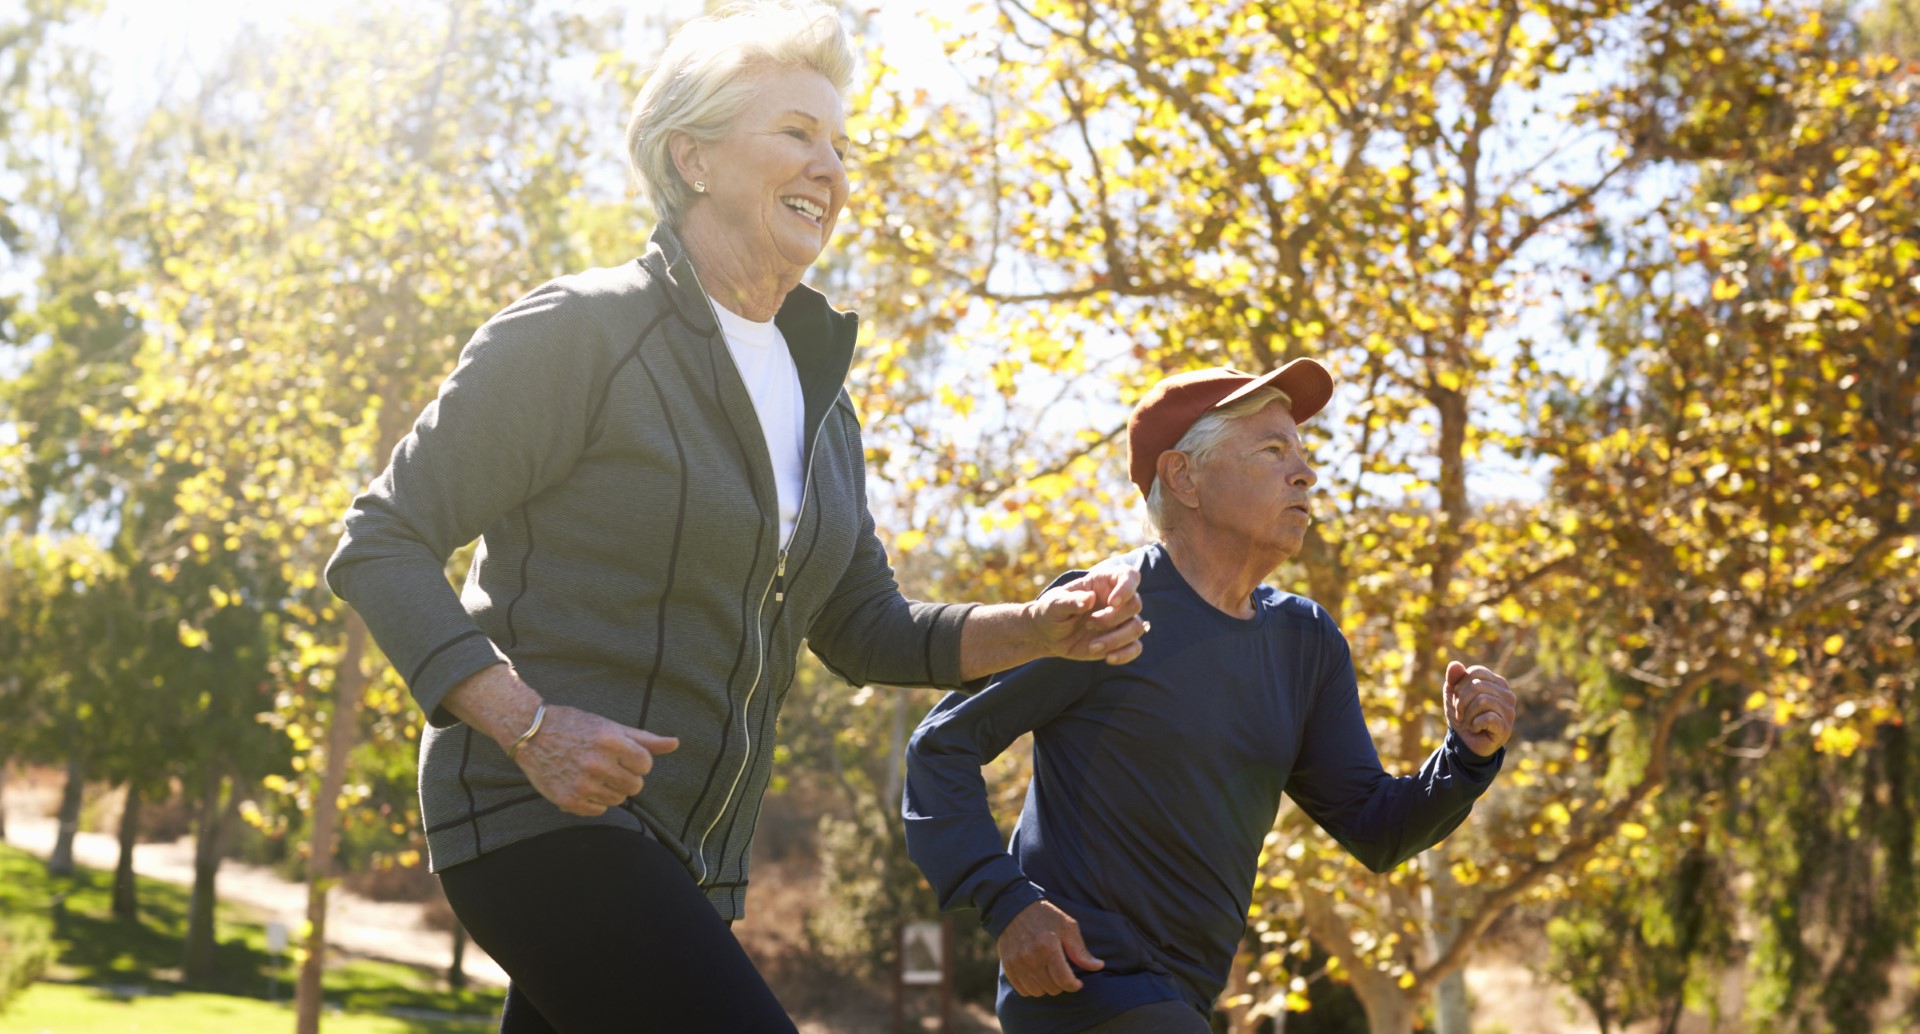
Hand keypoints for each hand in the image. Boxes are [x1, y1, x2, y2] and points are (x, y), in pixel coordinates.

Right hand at [444, 665, 680, 816]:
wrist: (530, 734)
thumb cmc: (575, 726)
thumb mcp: (610, 727)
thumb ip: (644, 739)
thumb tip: (675, 743)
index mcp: (610, 741)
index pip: (645, 764)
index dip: (637, 760)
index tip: (622, 754)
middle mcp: (597, 763)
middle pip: (635, 786)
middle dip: (626, 776)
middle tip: (607, 765)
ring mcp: (582, 784)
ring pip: (618, 800)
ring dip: (611, 789)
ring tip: (593, 773)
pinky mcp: (568, 800)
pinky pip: (599, 810)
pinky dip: (594, 801)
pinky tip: (582, 784)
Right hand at [998, 901, 1104, 996]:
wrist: (1015, 907)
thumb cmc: (1046, 916)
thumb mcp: (1068, 927)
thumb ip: (1081, 950)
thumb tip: (1098, 966)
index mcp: (1048, 946)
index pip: (1064, 980)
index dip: (1074, 986)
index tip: (1077, 983)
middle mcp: (1031, 957)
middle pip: (1052, 988)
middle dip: (1061, 985)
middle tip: (1063, 975)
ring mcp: (1017, 963)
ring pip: (1037, 992)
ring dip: (1047, 987)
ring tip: (1050, 976)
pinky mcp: (1008, 966)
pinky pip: (1022, 990)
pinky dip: (1032, 988)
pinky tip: (1038, 978)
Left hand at [1028, 564, 1147, 665]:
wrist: (1048, 635)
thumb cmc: (1051, 611)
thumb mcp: (1054, 603)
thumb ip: (1070, 600)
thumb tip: (1088, 599)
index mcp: (1103, 582)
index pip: (1129, 576)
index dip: (1127, 587)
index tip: (1113, 602)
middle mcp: (1116, 600)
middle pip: (1135, 604)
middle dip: (1113, 618)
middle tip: (1089, 624)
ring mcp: (1120, 621)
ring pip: (1137, 627)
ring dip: (1116, 639)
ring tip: (1092, 646)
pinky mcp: (1120, 641)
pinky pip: (1135, 648)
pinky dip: (1125, 654)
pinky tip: (1108, 658)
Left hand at [1444, 661, 1516, 756]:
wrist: (1464, 743)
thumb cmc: (1462, 715)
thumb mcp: (1453, 694)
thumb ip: (1454, 678)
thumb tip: (1454, 664)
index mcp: (1497, 682)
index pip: (1476, 672)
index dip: (1460, 685)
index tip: (1457, 700)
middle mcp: (1507, 694)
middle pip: (1477, 685)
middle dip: (1462, 701)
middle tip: (1461, 714)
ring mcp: (1509, 711)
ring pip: (1482, 701)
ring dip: (1467, 714)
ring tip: (1469, 722)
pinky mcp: (1506, 727)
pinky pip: (1487, 717)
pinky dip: (1474, 724)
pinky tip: (1476, 729)